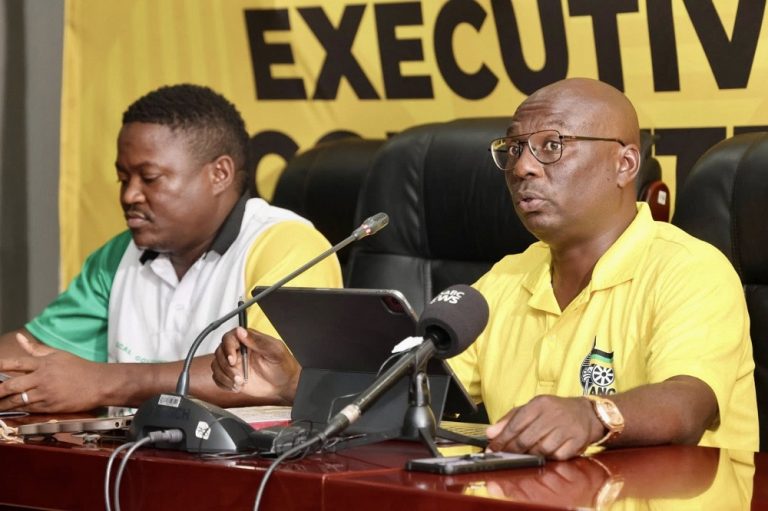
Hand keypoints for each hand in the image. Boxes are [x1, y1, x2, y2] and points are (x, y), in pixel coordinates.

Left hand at [0, 332, 108, 412]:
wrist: (100, 383)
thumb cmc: (80, 368)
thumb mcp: (59, 354)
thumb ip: (36, 349)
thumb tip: (20, 338)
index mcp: (44, 363)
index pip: (15, 363)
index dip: (0, 366)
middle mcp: (43, 377)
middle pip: (11, 385)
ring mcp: (46, 393)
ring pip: (17, 400)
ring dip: (3, 404)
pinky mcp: (51, 406)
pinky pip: (29, 409)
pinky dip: (18, 410)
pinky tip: (11, 411)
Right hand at [211, 327, 299, 403]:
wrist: (283, 384)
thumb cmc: (282, 365)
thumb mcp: (274, 350)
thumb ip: (257, 340)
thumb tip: (241, 331)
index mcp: (248, 340)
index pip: (229, 338)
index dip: (228, 349)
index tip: (233, 360)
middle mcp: (238, 350)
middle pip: (219, 353)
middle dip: (227, 367)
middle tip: (239, 376)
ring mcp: (234, 364)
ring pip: (216, 366)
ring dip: (225, 377)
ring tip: (239, 383)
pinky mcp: (231, 375)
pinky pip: (217, 378)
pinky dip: (224, 384)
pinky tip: (236, 386)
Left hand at [486, 395, 604, 459]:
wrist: (586, 413)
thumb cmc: (555, 411)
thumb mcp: (532, 408)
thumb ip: (510, 419)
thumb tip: (491, 433)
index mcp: (539, 404)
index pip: (516, 423)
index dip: (502, 438)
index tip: (493, 447)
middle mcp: (553, 415)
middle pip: (527, 438)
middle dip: (512, 450)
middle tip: (504, 455)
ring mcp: (566, 428)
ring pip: (541, 449)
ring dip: (529, 455)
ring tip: (524, 455)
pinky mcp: (577, 441)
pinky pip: (557, 456)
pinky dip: (548, 458)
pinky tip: (544, 455)